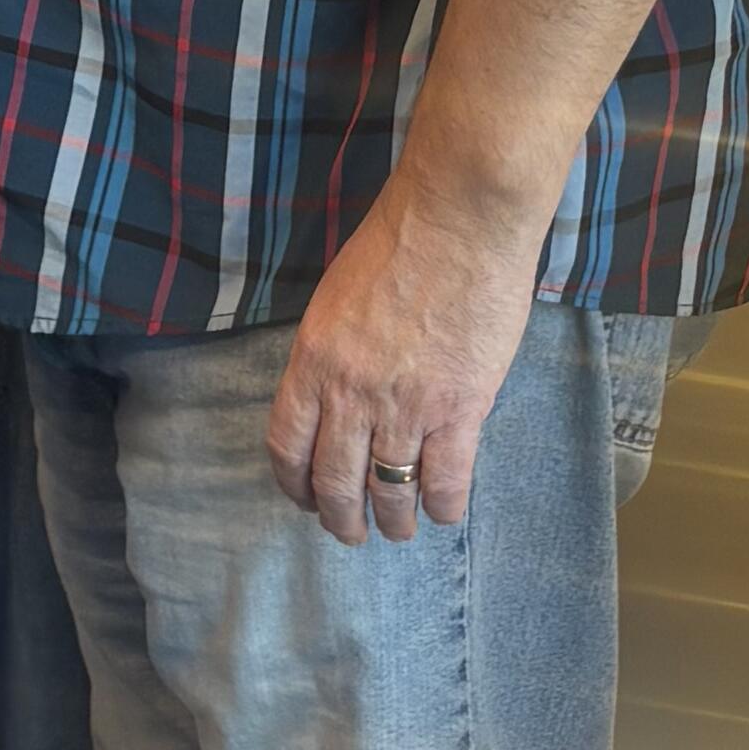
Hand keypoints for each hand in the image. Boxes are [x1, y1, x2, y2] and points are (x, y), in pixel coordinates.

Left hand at [264, 178, 548, 548]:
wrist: (460, 218)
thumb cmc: (401, 240)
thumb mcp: (338, 297)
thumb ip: (333, 352)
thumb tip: (339, 394)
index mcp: (313, 361)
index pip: (288, 446)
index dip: (295, 485)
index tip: (306, 499)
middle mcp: (350, 393)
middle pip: (334, 481)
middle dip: (341, 518)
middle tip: (352, 531)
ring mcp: (404, 405)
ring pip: (389, 491)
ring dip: (393, 520)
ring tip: (400, 530)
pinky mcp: (459, 407)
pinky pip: (446, 480)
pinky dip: (443, 505)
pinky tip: (444, 510)